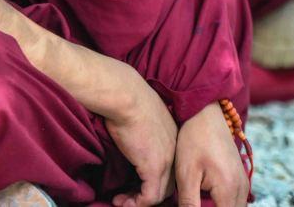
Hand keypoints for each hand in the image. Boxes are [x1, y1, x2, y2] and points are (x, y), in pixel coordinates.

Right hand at [104, 67, 178, 206]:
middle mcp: (175, 152)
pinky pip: (149, 197)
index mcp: (174, 139)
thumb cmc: (128, 103)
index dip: (153, 181)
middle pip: (168, 185)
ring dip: (137, 202)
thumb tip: (132, 147)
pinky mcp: (154, 167)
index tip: (133, 185)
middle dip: (147, 195)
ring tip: (120, 200)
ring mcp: (167, 160)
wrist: (127, 97)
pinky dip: (134, 203)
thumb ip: (144, 136)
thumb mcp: (143, 120)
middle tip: (127, 196)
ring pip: (159, 194)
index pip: (171, 170)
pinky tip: (118, 199)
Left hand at [174, 104, 249, 206]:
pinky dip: (224, 204)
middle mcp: (242, 187)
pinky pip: (237, 201)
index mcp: (229, 189)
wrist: (205, 113)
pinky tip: (207, 201)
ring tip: (200, 200)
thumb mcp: (186, 175)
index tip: (196, 205)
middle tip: (196, 202)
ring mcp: (243, 181)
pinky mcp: (240, 177)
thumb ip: (189, 204)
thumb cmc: (194, 141)